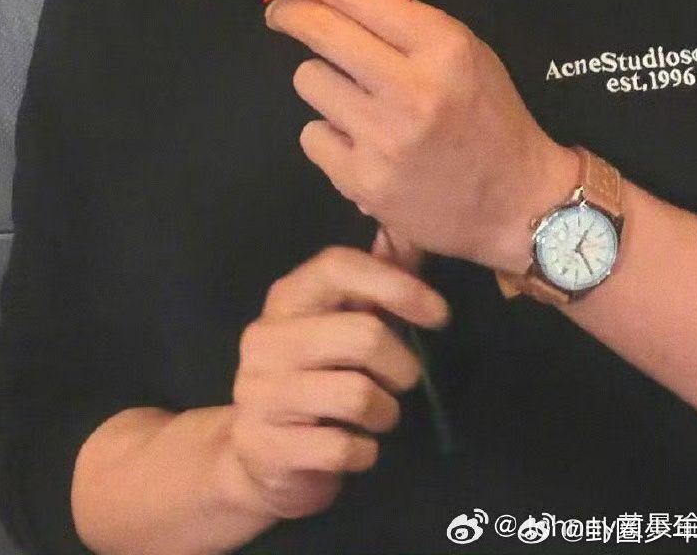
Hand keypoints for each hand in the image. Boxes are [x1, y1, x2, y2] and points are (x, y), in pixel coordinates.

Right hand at [219, 243, 449, 521]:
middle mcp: (266, 338)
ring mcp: (259, 391)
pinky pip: (344, 448)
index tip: (439, 314)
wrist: (257, 458)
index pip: (338, 266)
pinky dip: (364, 453)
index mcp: (286, 300)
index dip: (395, 284)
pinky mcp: (265, 444)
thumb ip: (371, 288)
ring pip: (358, 395)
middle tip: (401, 382)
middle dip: (402, 366)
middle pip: (363, 335)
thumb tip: (410, 237)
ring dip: (386, 413)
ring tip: (376, 416)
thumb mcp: (336, 328)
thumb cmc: (312, 382)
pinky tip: (354, 448)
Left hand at [250, 0, 575, 270]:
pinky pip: (312, 135)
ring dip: (322, 83)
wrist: (519, 204)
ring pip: (308, 81)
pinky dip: (328, 136)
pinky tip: (360, 145)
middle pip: (318, 30)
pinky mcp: (364, 183)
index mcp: (441, 45)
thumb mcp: (464, 51)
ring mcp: (385, 138)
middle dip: (288, 13)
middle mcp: (412, 88)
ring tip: (356, 100)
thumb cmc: (488, 116)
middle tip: (280, 12)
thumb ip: (402, 22)